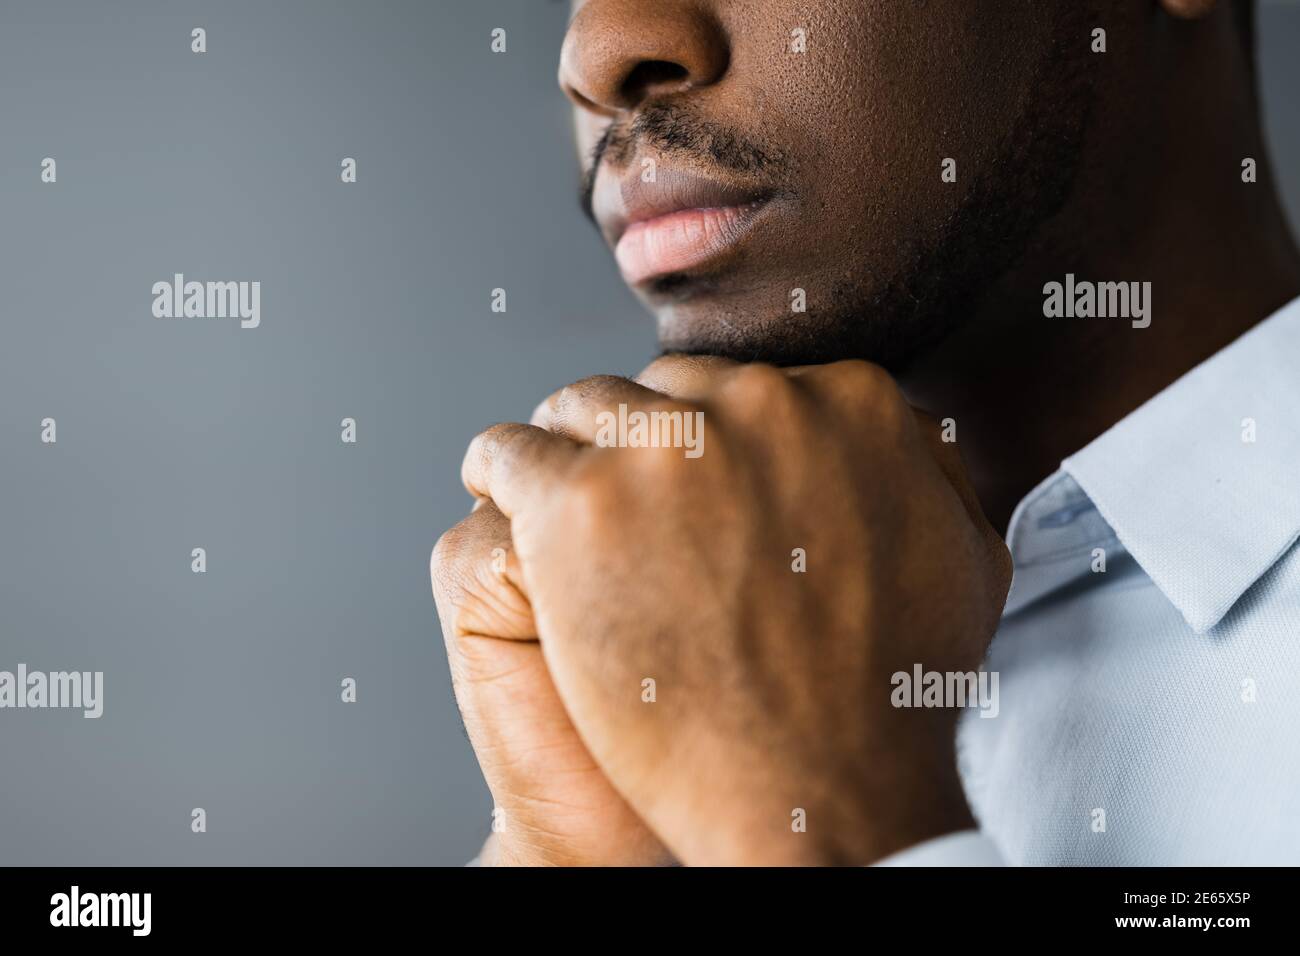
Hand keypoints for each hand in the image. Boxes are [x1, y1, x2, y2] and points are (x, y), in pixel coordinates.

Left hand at [463, 356, 1011, 864]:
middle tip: (626, 509)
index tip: (688, 481)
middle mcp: (757, 404)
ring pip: (580, 409)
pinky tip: (503, 497)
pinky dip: (498, 472)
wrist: (820, 794)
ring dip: (569, 451)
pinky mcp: (580, 506)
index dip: (709, 439)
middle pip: (663, 391)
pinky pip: (507, 453)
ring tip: (556, 504)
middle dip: (644, 442)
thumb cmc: (886, 697)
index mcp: (848, 400)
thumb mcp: (963, 558)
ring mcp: (663, 451)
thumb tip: (905, 430)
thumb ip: (928, 469)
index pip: (740, 388)